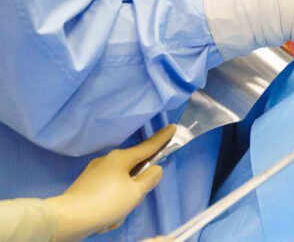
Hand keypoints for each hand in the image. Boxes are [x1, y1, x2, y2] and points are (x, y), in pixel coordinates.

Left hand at [44, 125, 174, 241]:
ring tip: (113, 216)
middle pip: (133, 171)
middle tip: (131, 203)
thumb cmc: (105, 203)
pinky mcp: (85, 188)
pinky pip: (106, 194)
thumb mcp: (135, 193)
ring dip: (121, 203)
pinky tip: (104, 220)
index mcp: (120, 158)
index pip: (148, 147)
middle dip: (135, 190)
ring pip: (119, 186)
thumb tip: (154, 169)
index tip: (172, 128)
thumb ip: (150, 179)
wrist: (67, 220)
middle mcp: (106, 162)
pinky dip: (109, 207)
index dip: (162, 139)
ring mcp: (94, 174)